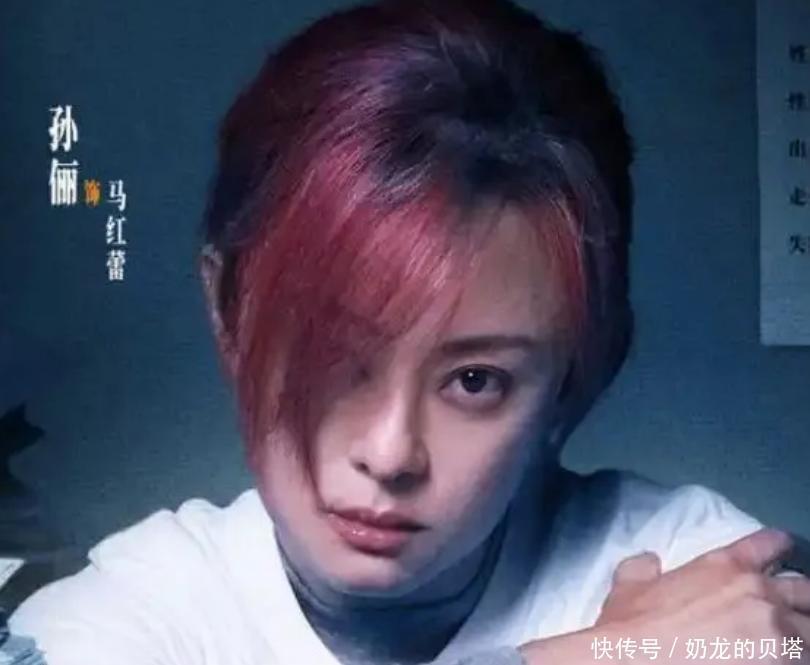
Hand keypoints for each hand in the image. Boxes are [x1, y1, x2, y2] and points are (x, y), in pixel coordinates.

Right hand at [519, 528, 809, 664]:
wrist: (635, 661)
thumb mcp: (628, 586)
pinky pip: (807, 660)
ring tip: (788, 650)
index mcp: (725, 567)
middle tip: (786, 617)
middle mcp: (760, 592)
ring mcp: (778, 632)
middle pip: (805, 591)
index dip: (776, 548)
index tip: (778, 556)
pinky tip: (783, 663)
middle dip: (799, 603)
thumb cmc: (632, 627)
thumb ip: (644, 568)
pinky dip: (796, 661)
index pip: (770, 543)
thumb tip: (650, 562)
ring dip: (801, 640)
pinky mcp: (786, 664)